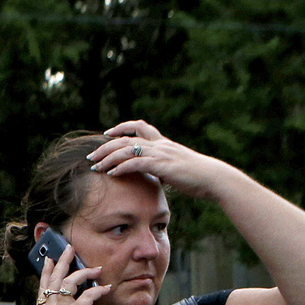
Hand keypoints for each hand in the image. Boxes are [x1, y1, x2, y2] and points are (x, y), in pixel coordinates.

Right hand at [32, 241, 104, 304]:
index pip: (43, 286)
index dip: (46, 272)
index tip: (49, 260)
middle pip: (55, 278)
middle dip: (62, 261)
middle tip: (69, 248)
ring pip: (71, 281)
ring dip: (85, 272)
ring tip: (96, 268)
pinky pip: (88, 295)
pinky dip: (99, 290)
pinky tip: (107, 288)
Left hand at [87, 120, 235, 200]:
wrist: (212, 178)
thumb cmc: (197, 177)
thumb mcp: (176, 168)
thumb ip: (163, 168)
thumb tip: (156, 176)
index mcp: (163, 143)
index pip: (140, 126)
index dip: (122, 127)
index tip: (108, 133)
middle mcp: (160, 145)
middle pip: (126, 138)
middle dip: (106, 147)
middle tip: (92, 156)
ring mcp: (160, 153)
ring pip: (127, 150)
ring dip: (108, 158)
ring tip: (95, 166)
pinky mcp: (161, 165)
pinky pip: (135, 163)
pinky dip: (121, 167)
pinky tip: (111, 174)